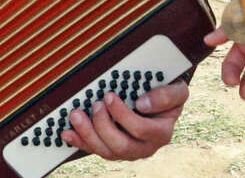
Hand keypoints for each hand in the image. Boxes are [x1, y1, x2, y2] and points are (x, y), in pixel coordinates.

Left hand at [60, 79, 186, 159]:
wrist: (162, 103)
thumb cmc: (167, 97)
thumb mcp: (176, 92)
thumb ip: (166, 96)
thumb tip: (142, 103)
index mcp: (160, 134)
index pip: (141, 130)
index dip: (123, 116)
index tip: (110, 96)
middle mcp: (144, 147)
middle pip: (121, 145)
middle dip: (103, 126)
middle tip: (95, 104)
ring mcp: (127, 150)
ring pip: (106, 151)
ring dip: (88, 134)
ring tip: (76, 115)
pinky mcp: (112, 148)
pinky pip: (95, 150)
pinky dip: (79, 141)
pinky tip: (68, 133)